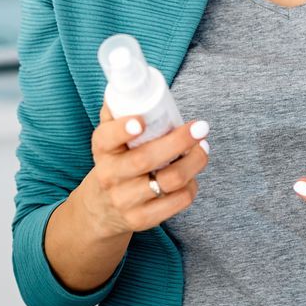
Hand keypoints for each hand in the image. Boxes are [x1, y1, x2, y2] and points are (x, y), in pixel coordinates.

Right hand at [77, 103, 211, 239]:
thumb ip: (117, 114)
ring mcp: (126, 201)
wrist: (101, 210)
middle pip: (146, 159)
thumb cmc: (115, 163)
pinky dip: (192, 185)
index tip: (142, 121)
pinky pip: (178, 201)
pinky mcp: (143, 219)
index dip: (122, 129)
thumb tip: (129, 86)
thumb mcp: (109, 141)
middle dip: (179, 141)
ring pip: (170, 181)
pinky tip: (193, 175)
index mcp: (102, 151)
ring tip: (203, 148)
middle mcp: (110, 177)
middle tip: (201, 127)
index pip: (105, 139)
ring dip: (194, 162)